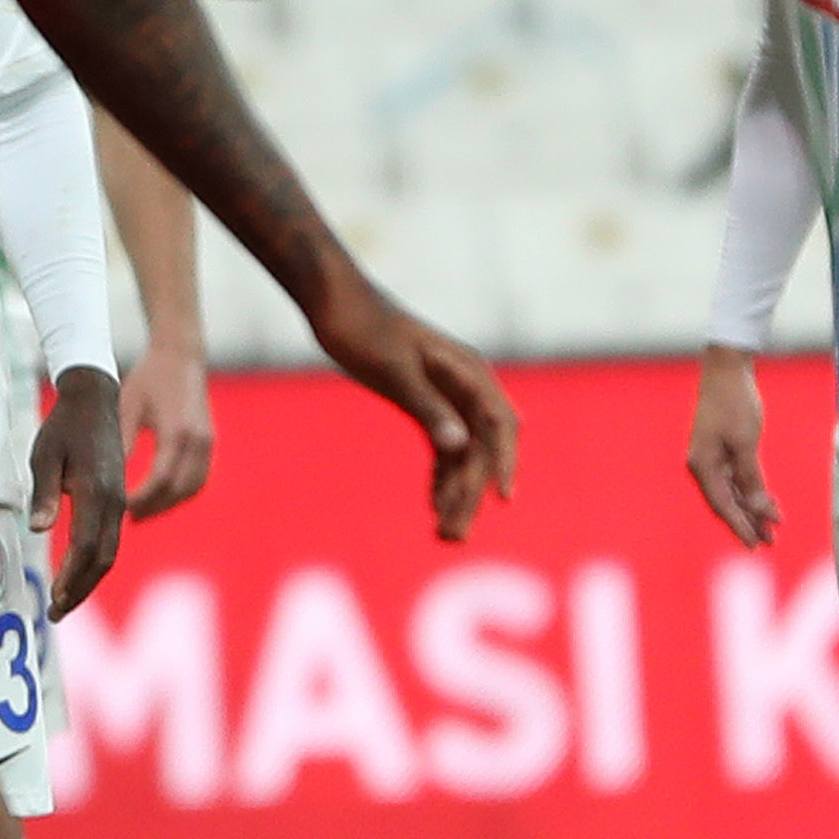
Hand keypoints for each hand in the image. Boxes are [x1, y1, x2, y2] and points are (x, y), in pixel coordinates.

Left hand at [29, 367, 128, 615]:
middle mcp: (114, 501)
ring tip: (65, 602)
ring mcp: (119, 501)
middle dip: (80, 590)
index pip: (86, 546)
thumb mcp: (44, 455)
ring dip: (88, 581)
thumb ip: (42, 493)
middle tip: (56, 614)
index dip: (72, 577)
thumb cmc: (63, 427)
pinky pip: (110, 540)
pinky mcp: (117, 500)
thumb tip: (38, 530)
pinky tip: (78, 574)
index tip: (55, 600)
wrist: (95, 400)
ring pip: (110, 552)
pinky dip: (95, 564)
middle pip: (103, 558)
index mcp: (95, 491)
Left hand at [119, 316, 214, 513]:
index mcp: (175, 432)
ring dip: (169, 503)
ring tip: (142, 512)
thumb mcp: (127, 407)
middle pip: (178, 490)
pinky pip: (199, 478)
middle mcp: (197, 440)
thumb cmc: (149, 378)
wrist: (181, 355)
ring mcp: (207, 442)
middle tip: (128, 518)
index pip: (160, 479)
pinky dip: (181, 492)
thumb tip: (108, 478)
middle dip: (154, 508)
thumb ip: (121, 443)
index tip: (120, 509)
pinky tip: (161, 496)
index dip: (141, 499)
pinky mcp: (209, 442)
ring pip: (192, 488)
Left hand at [312, 281, 516, 542]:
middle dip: (472, 493)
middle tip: (455, 536)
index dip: (504, 462)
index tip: (502, 499)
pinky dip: (441, 476)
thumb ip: (427, 406)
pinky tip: (434, 505)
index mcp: (467, 371)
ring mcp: (448, 395)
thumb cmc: (363, 328)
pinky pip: (444, 447)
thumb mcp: (394, 369)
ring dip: (457, 493)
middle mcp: (466, 385)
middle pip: (481, 447)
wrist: (334, 302)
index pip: (499, 424)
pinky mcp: (427, 403)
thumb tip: (458, 445)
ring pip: (463, 453)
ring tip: (446, 535)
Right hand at [685, 345, 779, 546]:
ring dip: (750, 508)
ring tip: (770, 527)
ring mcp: (711, 457)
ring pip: (732, 491)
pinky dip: (749, 490)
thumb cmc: (734, 403)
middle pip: (726, 502)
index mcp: (703, 465)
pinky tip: (762, 501)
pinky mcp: (721, 448)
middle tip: (769, 541)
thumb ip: (751, 479)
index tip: (756, 544)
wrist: (726, 370)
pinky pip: (734, 478)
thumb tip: (760, 509)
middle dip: (748, 522)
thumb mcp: (746, 443)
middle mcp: (703, 465)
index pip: (723, 505)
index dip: (740, 526)